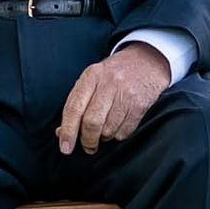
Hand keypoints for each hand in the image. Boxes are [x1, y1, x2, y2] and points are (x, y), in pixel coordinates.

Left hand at [56, 43, 172, 154]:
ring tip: (105, 130)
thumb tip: (62, 132)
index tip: (65, 148)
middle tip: (87, 146)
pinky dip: (118, 135)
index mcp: (91, 76)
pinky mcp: (140, 105)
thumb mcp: (92, 80)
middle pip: (92, 122)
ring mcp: (126, 94)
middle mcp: (109, 83)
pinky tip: (118, 125)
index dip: (68, 131)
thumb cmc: (114, 74)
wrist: (147, 61)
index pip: (74, 108)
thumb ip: (76, 103)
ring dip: (104, 138)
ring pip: (108, 130)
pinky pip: (124, 131)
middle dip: (87, 140)